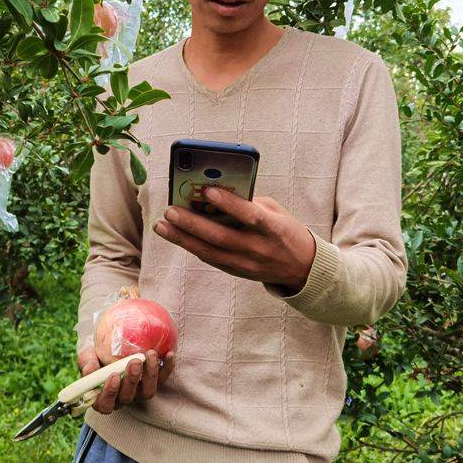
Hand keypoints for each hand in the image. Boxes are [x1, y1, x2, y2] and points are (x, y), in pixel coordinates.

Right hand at [77, 347, 175, 414]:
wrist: (109, 347)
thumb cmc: (96, 356)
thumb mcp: (87, 357)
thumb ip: (86, 364)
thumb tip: (90, 370)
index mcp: (103, 397)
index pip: (105, 404)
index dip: (109, 393)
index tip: (113, 376)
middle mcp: (122, 398)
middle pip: (128, 397)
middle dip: (132, 379)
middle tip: (134, 361)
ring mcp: (139, 391)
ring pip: (147, 391)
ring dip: (150, 374)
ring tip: (150, 355)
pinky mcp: (153, 382)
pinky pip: (162, 379)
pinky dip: (167, 367)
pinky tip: (169, 354)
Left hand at [152, 187, 315, 293]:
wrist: (301, 266)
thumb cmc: (284, 229)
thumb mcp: (274, 211)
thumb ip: (248, 202)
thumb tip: (213, 194)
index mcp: (272, 228)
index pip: (249, 215)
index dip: (228, 203)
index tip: (206, 191)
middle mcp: (257, 248)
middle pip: (220, 237)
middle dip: (192, 224)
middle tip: (170, 211)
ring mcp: (246, 263)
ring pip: (209, 252)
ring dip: (182, 238)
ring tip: (162, 225)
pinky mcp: (237, 272)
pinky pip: (210, 259)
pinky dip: (192, 246)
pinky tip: (176, 235)